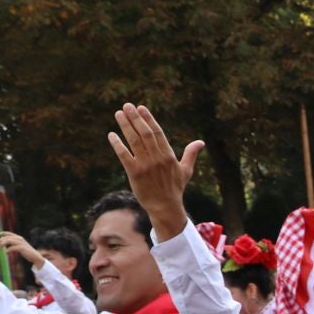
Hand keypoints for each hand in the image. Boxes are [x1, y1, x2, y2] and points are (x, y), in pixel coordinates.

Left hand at [0, 231, 43, 267]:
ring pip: (9, 241)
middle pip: (8, 237)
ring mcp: (21, 243)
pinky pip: (12, 248)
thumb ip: (14, 244)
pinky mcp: (22, 248)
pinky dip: (8, 250)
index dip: (3, 233)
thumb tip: (6, 245)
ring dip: (3, 244)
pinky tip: (6, 253)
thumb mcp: (20, 246)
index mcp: (19, 238)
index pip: (9, 233)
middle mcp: (20, 239)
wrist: (35, 257)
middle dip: (1, 240)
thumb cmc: (27, 252)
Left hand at [107, 103, 199, 240]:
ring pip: (134, 141)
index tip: (141, 108)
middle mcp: (157, 158)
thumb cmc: (175, 189)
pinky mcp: (134, 173)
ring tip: (119, 114)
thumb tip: (201, 142)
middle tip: (127, 106)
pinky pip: (124, 155)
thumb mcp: (186, 171)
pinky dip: (118, 144)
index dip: (148, 119)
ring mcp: (145, 166)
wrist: (165, 207)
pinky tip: (111, 135)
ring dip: (126, 126)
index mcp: (169, 156)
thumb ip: (191, 154)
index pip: (158, 132)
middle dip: (136, 118)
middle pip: (145, 133)